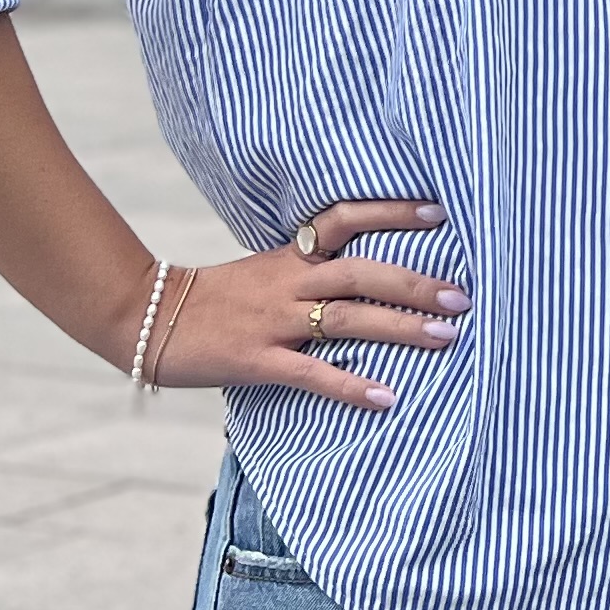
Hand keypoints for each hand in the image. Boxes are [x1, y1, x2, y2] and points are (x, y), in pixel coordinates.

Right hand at [141, 198, 462, 411]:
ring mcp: (274, 320)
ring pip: (347, 317)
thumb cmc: (216, 298)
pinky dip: (353, 385)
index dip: (392, 212)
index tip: (441, 213)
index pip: (345, 218)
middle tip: (463, 294)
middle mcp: (288, 281)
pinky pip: (313, 372)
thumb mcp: (265, 269)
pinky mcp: (258, 359)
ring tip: (448, 337)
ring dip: (402, 327)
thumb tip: (367, 271)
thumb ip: (310, 268)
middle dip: (416, 282)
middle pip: (362, 271)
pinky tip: (388, 397)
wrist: (146, 317)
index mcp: (289, 255)